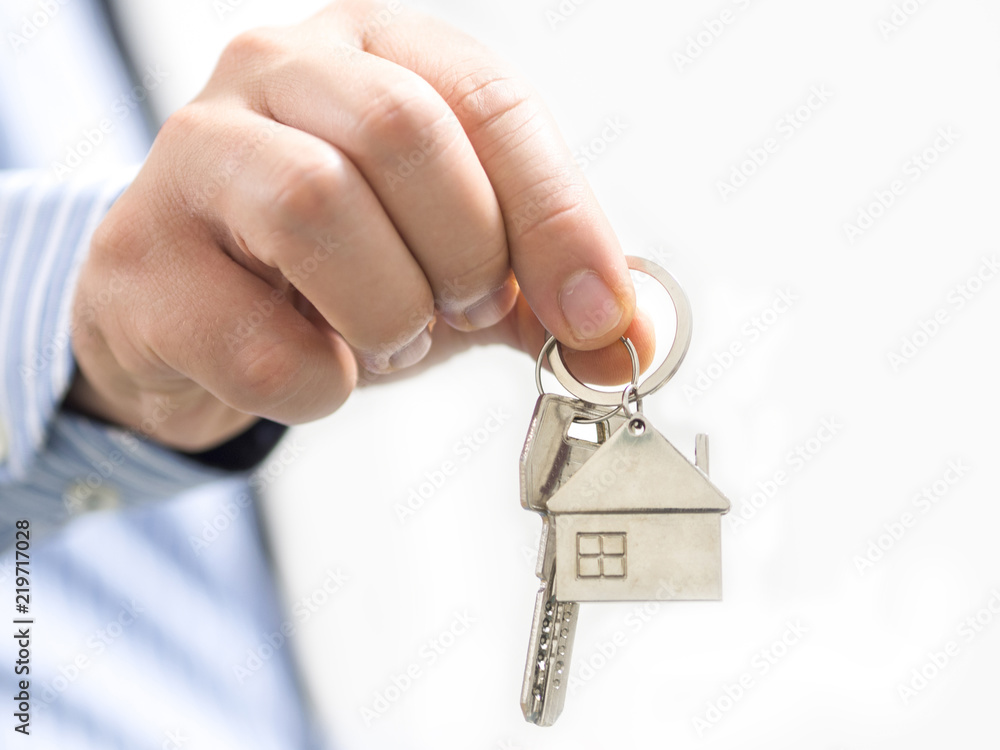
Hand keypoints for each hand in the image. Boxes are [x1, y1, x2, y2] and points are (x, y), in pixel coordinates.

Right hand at [69, 0, 653, 450]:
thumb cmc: (338, 276)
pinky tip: (318, 375)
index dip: (559, 217)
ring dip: (388, 310)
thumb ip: (541, 293)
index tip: (597, 318)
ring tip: (389, 335)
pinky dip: (316, 383)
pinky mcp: (137, 256)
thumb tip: (627, 342)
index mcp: (376, 52)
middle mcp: (277, 70)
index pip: (490, 101)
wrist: (200, 318)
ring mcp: (194, 153)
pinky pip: (252, 335)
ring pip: (315, 206)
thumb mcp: (452, 264)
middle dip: (463, 250)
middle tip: (463, 309)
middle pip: (402, 130)